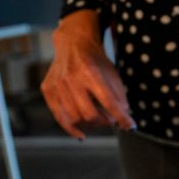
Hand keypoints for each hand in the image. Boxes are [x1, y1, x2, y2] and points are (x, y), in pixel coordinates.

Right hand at [41, 10, 134, 139]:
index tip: (131, 126)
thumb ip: (119, 95)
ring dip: (91, 125)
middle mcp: (71, 79)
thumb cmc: (96, 61)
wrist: (73, 44)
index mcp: (91, 72)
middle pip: (90, 114)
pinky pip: (59, 117)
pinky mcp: (47, 89)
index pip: (109, 102)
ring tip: (100, 120)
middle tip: (112, 120)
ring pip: (75, 118)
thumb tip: (124, 119)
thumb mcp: (112, 73)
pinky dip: (71, 129)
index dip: (122, 117)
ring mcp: (57, 85)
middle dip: (105, 122)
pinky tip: (81, 134)